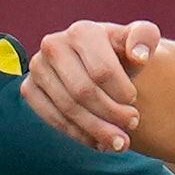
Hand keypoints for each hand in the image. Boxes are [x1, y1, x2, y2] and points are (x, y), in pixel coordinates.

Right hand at [22, 19, 155, 150]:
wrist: (95, 63)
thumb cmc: (120, 54)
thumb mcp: (138, 41)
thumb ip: (145, 38)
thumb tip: (138, 56)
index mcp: (82, 31)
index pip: (101, 71)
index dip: (122, 93)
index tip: (134, 102)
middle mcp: (53, 45)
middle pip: (83, 91)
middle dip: (111, 114)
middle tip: (132, 125)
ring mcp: (38, 67)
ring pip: (68, 108)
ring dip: (97, 130)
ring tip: (119, 142)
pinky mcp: (29, 89)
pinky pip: (51, 118)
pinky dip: (77, 134)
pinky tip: (98, 142)